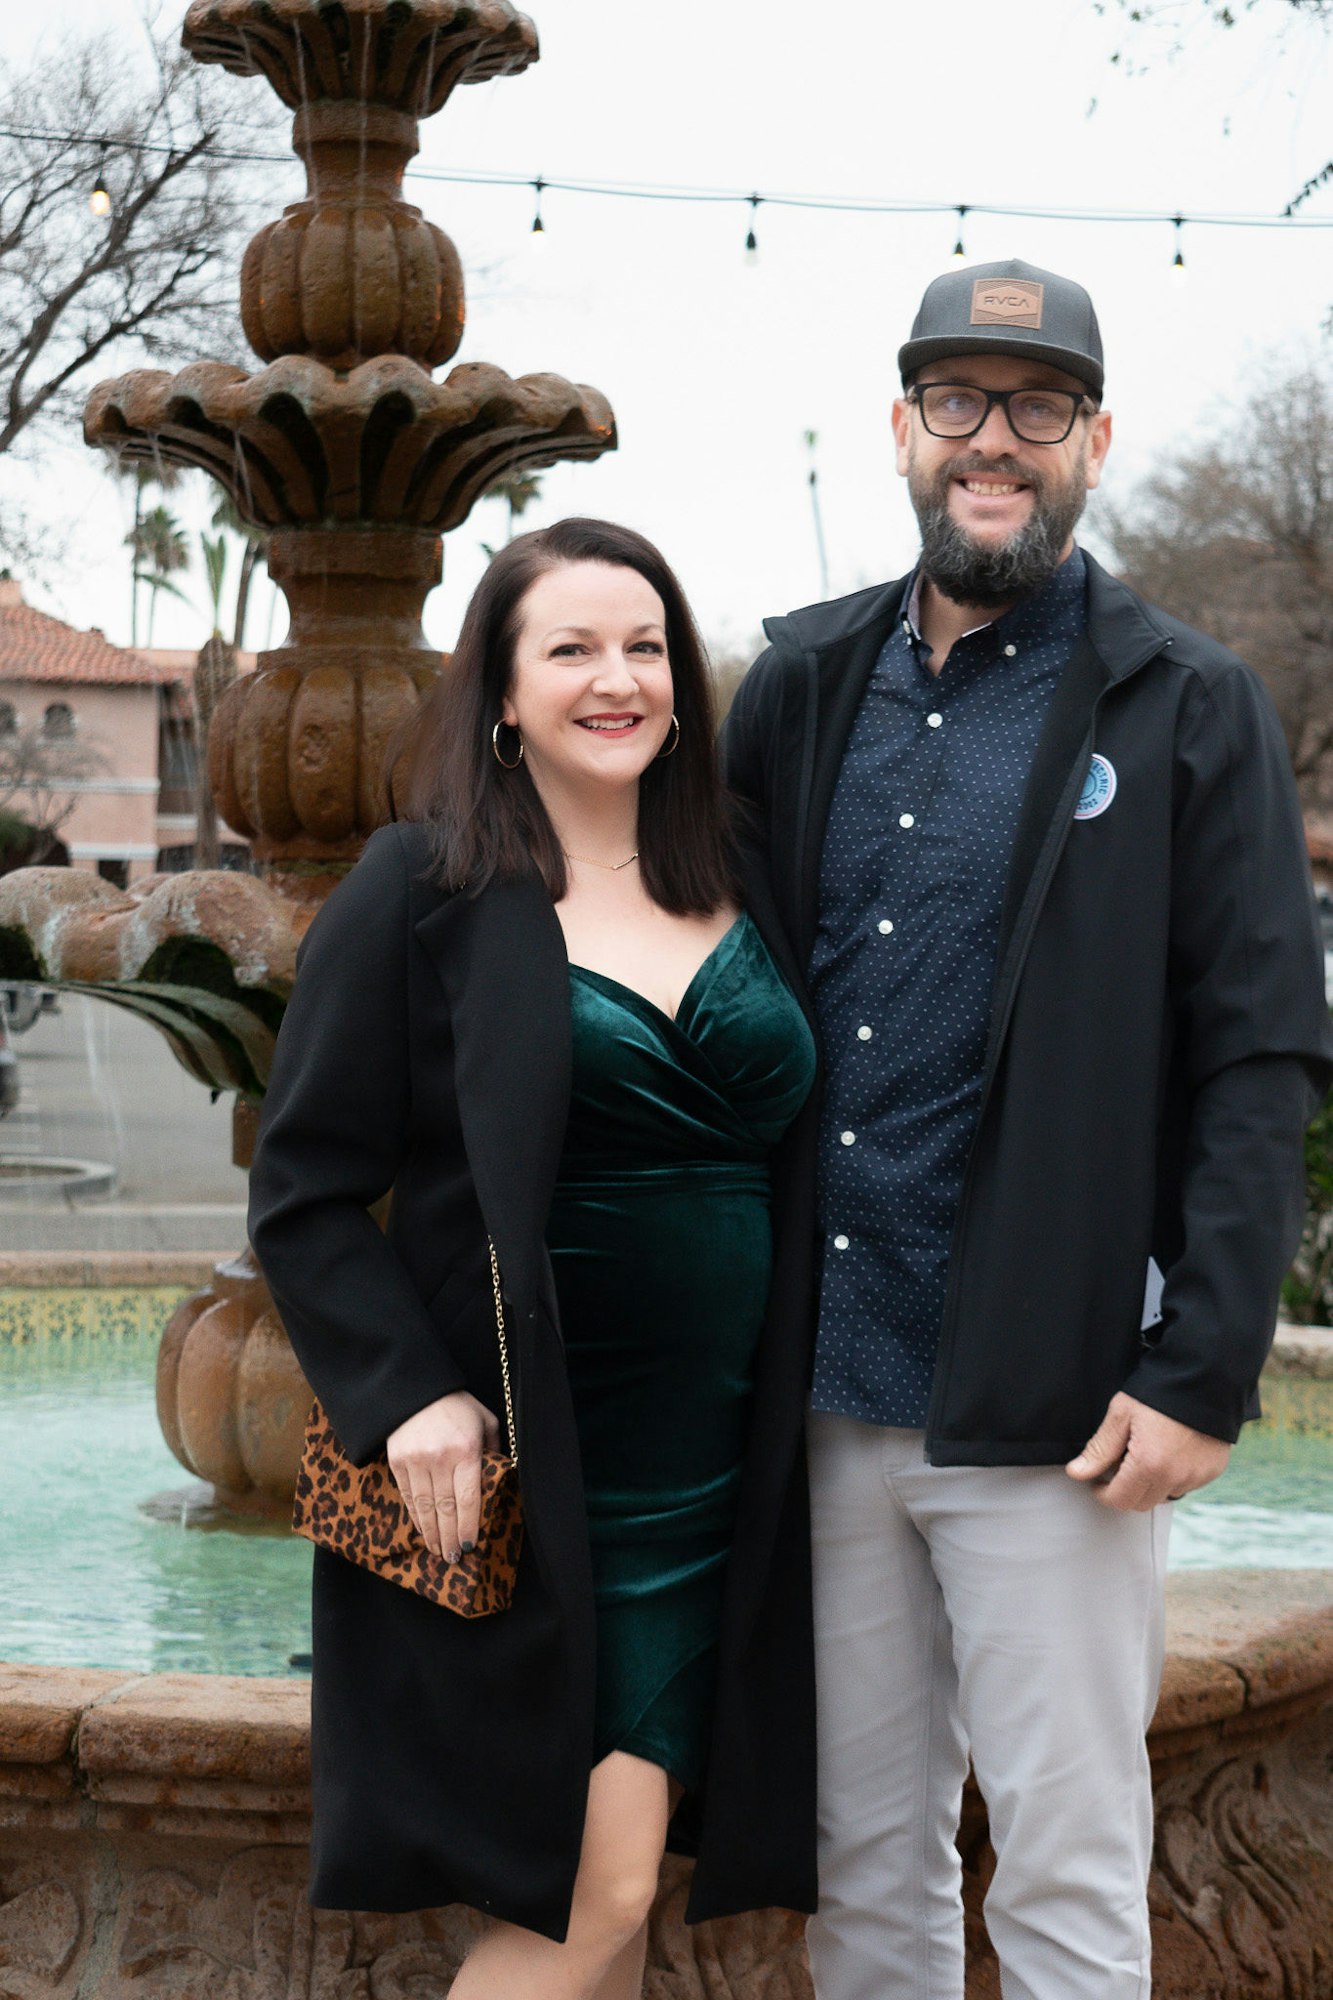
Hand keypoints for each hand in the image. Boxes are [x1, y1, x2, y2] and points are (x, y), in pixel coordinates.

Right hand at [387, 1391, 500, 1560]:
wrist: (416, 1389)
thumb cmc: (457, 1405)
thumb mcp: (485, 1420)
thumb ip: (493, 1450)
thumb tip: (499, 1478)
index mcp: (466, 1450)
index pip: (468, 1498)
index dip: (468, 1526)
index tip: (470, 1546)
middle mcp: (440, 1459)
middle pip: (446, 1509)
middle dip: (450, 1537)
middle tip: (454, 1558)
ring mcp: (416, 1461)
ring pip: (425, 1507)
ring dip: (432, 1533)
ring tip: (438, 1552)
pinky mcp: (398, 1462)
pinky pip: (408, 1497)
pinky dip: (416, 1517)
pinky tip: (423, 1531)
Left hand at [1065, 1391, 1230, 1512]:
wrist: (1203, 1378)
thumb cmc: (1158, 1393)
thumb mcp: (1121, 1415)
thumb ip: (1099, 1449)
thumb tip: (1077, 1473)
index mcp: (1149, 1465)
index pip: (1120, 1500)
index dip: (1103, 1493)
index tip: (1097, 1482)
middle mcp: (1175, 1477)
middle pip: (1141, 1503)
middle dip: (1124, 1491)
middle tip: (1118, 1466)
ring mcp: (1196, 1476)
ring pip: (1164, 1496)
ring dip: (1150, 1485)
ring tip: (1144, 1456)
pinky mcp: (1211, 1471)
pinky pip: (1185, 1485)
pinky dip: (1173, 1477)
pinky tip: (1167, 1454)